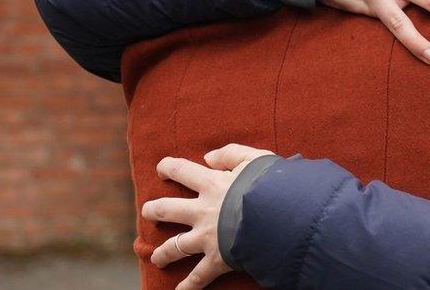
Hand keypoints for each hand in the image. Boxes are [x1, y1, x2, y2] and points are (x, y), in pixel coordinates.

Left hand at [141, 145, 274, 289]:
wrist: (281, 215)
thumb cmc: (272, 184)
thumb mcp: (254, 158)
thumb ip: (231, 153)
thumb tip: (208, 157)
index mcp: (211, 184)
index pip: (182, 170)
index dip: (168, 167)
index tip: (162, 168)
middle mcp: (203, 211)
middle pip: (167, 210)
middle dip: (153, 210)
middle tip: (147, 211)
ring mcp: (207, 237)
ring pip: (175, 246)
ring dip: (163, 253)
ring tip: (156, 257)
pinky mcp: (217, 259)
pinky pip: (198, 277)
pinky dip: (188, 287)